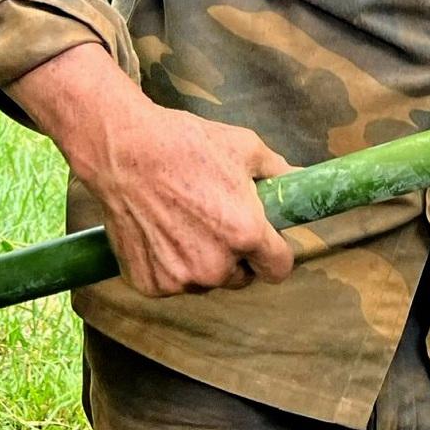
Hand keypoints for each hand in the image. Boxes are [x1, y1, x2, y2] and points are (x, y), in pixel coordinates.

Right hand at [4, 43, 295, 296]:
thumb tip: (305, 183)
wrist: (124, 150)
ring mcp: (180, 279)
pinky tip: (160, 231)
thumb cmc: (186, 144)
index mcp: (246, 235)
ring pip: (205, 280)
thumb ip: (280, 174)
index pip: (279, 269)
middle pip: (241, 277)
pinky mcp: (149, 284)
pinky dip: (169, 265)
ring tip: (183, 221)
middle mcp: (214, 266)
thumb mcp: (245, 148)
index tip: (266, 242)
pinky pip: (172, 283)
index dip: (274, 254)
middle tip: (217, 222)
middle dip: (236, 256)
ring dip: (202, 262)